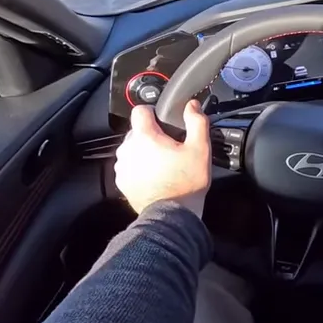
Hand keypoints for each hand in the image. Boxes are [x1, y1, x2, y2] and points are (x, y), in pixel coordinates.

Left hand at [115, 100, 211, 217]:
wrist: (172, 216)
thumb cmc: (186, 183)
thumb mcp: (200, 149)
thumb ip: (196, 122)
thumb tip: (192, 106)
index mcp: (145, 137)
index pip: (140, 110)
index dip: (152, 112)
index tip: (163, 121)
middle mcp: (128, 149)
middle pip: (137, 131)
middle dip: (151, 135)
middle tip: (169, 149)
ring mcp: (122, 166)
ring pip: (131, 149)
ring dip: (143, 152)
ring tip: (162, 165)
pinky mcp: (122, 182)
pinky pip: (129, 166)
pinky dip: (138, 168)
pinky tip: (154, 177)